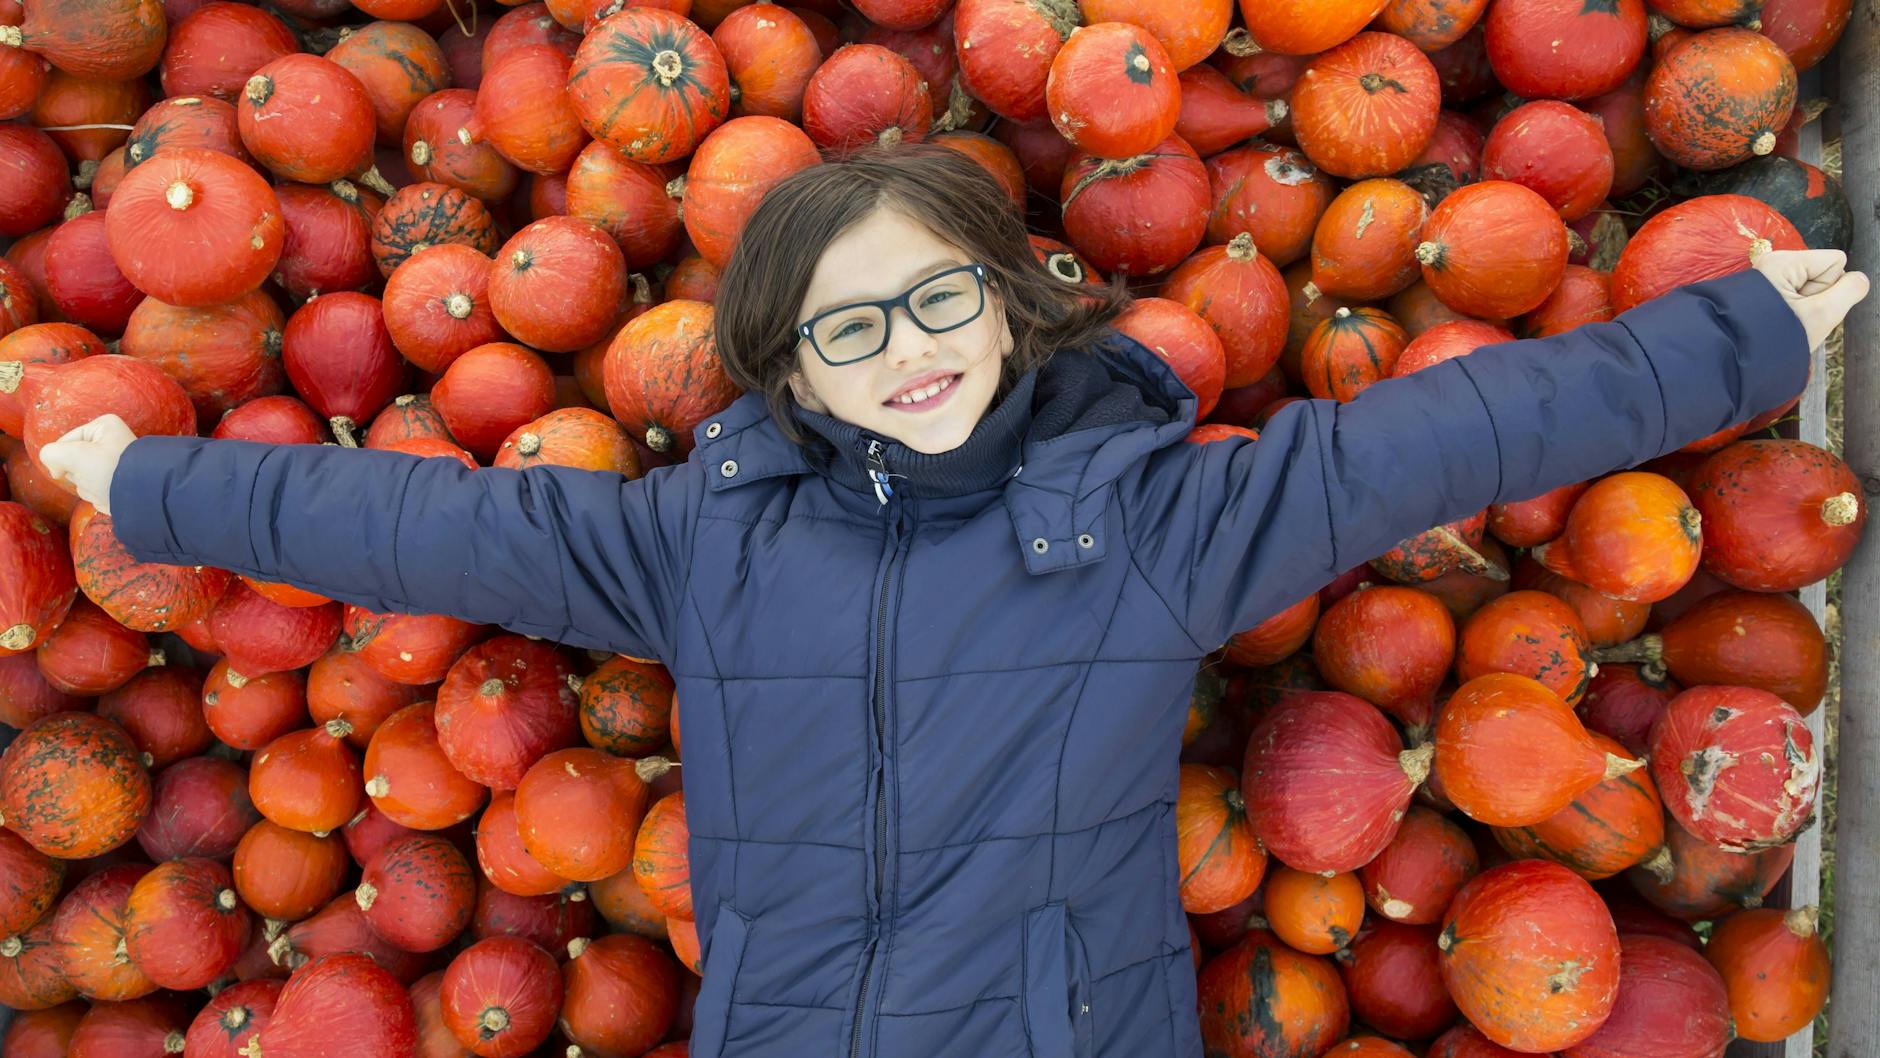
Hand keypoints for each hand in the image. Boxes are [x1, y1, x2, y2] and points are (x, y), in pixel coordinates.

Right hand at [38, 414, 137, 515]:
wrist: (141, 497)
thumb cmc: (110, 469)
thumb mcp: (73, 454)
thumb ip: (51, 454)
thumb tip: (56, 470)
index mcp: (104, 427)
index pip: (65, 442)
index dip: (63, 457)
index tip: (81, 464)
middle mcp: (110, 442)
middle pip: (73, 461)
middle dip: (79, 473)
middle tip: (97, 475)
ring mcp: (113, 464)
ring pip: (81, 477)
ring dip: (88, 486)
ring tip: (104, 485)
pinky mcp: (115, 483)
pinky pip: (93, 489)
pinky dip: (97, 495)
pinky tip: (109, 495)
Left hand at [1754, 248, 1870, 351]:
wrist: (1737, 360)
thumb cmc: (1777, 338)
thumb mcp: (1821, 315)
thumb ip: (1849, 291)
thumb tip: (1858, 279)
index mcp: (1783, 261)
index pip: (1835, 262)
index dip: (1831, 287)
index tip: (1809, 306)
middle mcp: (1773, 263)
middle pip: (1822, 273)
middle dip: (1817, 298)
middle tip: (1798, 318)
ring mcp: (1768, 276)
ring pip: (1810, 287)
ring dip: (1806, 307)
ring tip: (1787, 322)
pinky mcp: (1766, 291)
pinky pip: (1796, 296)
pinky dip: (1794, 310)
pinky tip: (1781, 323)